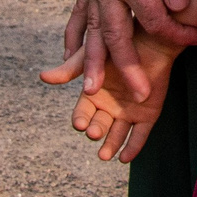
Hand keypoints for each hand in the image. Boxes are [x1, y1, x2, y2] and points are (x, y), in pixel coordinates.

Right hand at [40, 24, 182, 162]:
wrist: (153, 39)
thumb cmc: (121, 46)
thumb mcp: (94, 56)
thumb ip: (71, 69)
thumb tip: (43, 76)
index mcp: (94, 96)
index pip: (83, 113)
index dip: (81, 120)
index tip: (80, 124)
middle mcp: (109, 107)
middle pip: (99, 125)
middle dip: (96, 131)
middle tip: (95, 133)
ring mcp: (128, 112)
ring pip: (117, 134)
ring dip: (111, 145)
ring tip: (105, 155)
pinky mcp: (148, 115)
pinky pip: (139, 135)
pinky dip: (133, 147)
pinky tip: (125, 157)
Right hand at [73, 0, 196, 100]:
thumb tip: (179, 6)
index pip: (156, 19)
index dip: (178, 34)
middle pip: (118, 36)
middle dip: (129, 68)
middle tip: (140, 96)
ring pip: (93, 30)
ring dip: (93, 61)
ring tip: (91, 89)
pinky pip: (79, 11)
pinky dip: (74, 34)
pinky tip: (69, 52)